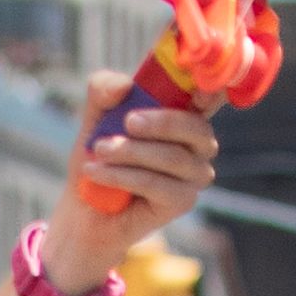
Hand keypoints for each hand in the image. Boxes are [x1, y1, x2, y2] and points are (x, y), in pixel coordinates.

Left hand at [48, 94, 216, 269]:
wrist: (83, 209)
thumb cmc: (98, 157)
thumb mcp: (95, 115)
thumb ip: (104, 90)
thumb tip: (124, 86)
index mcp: (186, 114)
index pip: (211, 98)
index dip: (212, 92)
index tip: (197, 92)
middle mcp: (198, 144)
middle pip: (196, 128)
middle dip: (160, 122)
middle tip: (126, 122)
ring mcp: (195, 175)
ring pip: (172, 157)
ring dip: (131, 151)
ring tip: (98, 150)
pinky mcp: (182, 202)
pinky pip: (156, 184)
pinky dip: (123, 176)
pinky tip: (97, 172)